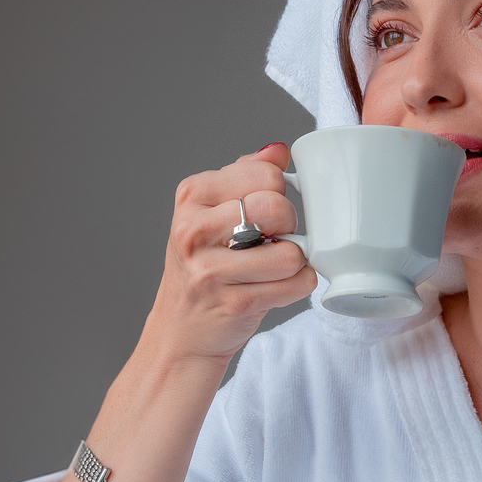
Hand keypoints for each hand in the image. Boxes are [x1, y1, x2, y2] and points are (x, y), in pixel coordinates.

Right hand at [143, 142, 315, 367]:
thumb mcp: (211, 214)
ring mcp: (211, 269)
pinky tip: (278, 286)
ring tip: (275, 266)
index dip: (279, 191)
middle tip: (275, 238)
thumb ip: (244, 177)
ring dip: (295, 260)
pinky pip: (296, 283)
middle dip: (289, 225)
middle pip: (277, 208)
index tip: (266, 210)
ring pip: (290, 251)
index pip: (265, 174)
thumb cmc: (204, 269)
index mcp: (192, 196)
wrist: (182, 331)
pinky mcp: (235, 302)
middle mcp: (194, 229)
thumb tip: (278, 150)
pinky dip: (299, 285)